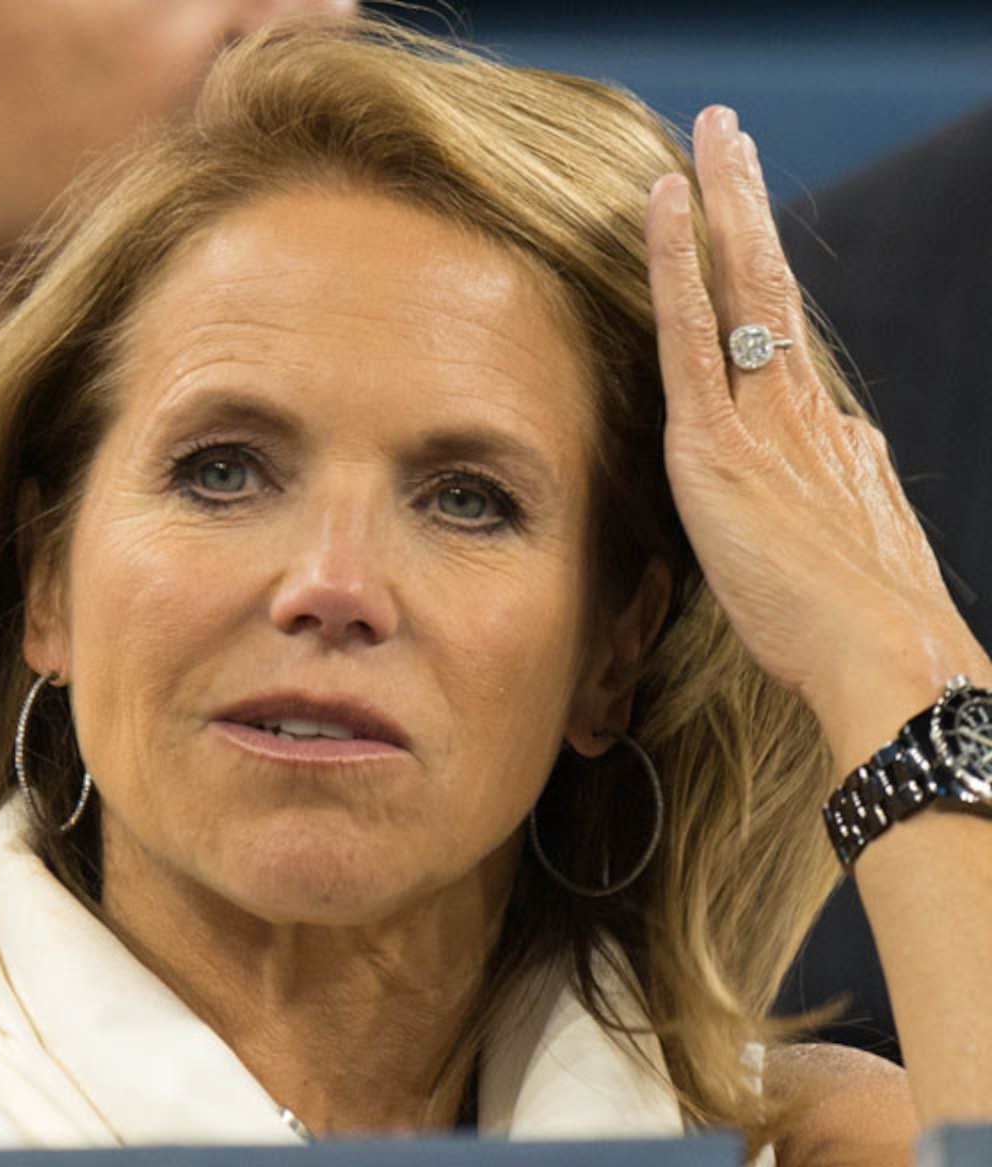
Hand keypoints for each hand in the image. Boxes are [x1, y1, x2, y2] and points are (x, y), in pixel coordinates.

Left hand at [645, 106, 988, 769]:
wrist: (880, 653)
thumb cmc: (857, 630)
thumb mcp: (849, 551)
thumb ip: (835, 494)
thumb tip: (841, 455)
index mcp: (830, 439)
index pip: (782, 350)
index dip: (762, 291)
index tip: (748, 245)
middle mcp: (803, 408)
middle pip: (776, 287)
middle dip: (753, 208)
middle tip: (733, 141)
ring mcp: (763, 416)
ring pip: (741, 285)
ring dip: (724, 203)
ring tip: (709, 137)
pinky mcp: (717, 440)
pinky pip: (690, 331)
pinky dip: (676, 262)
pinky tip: (662, 205)